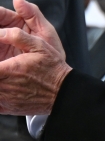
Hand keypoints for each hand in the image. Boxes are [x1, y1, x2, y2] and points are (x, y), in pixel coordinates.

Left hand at [0, 0, 70, 115]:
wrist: (62, 92)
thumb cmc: (52, 68)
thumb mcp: (39, 46)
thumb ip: (17, 37)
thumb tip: (1, 33)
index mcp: (6, 70)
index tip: (1, 59)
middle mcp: (2, 86)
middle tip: (5, 64)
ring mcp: (4, 98)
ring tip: (7, 73)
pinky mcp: (6, 107)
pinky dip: (0, 92)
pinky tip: (7, 86)